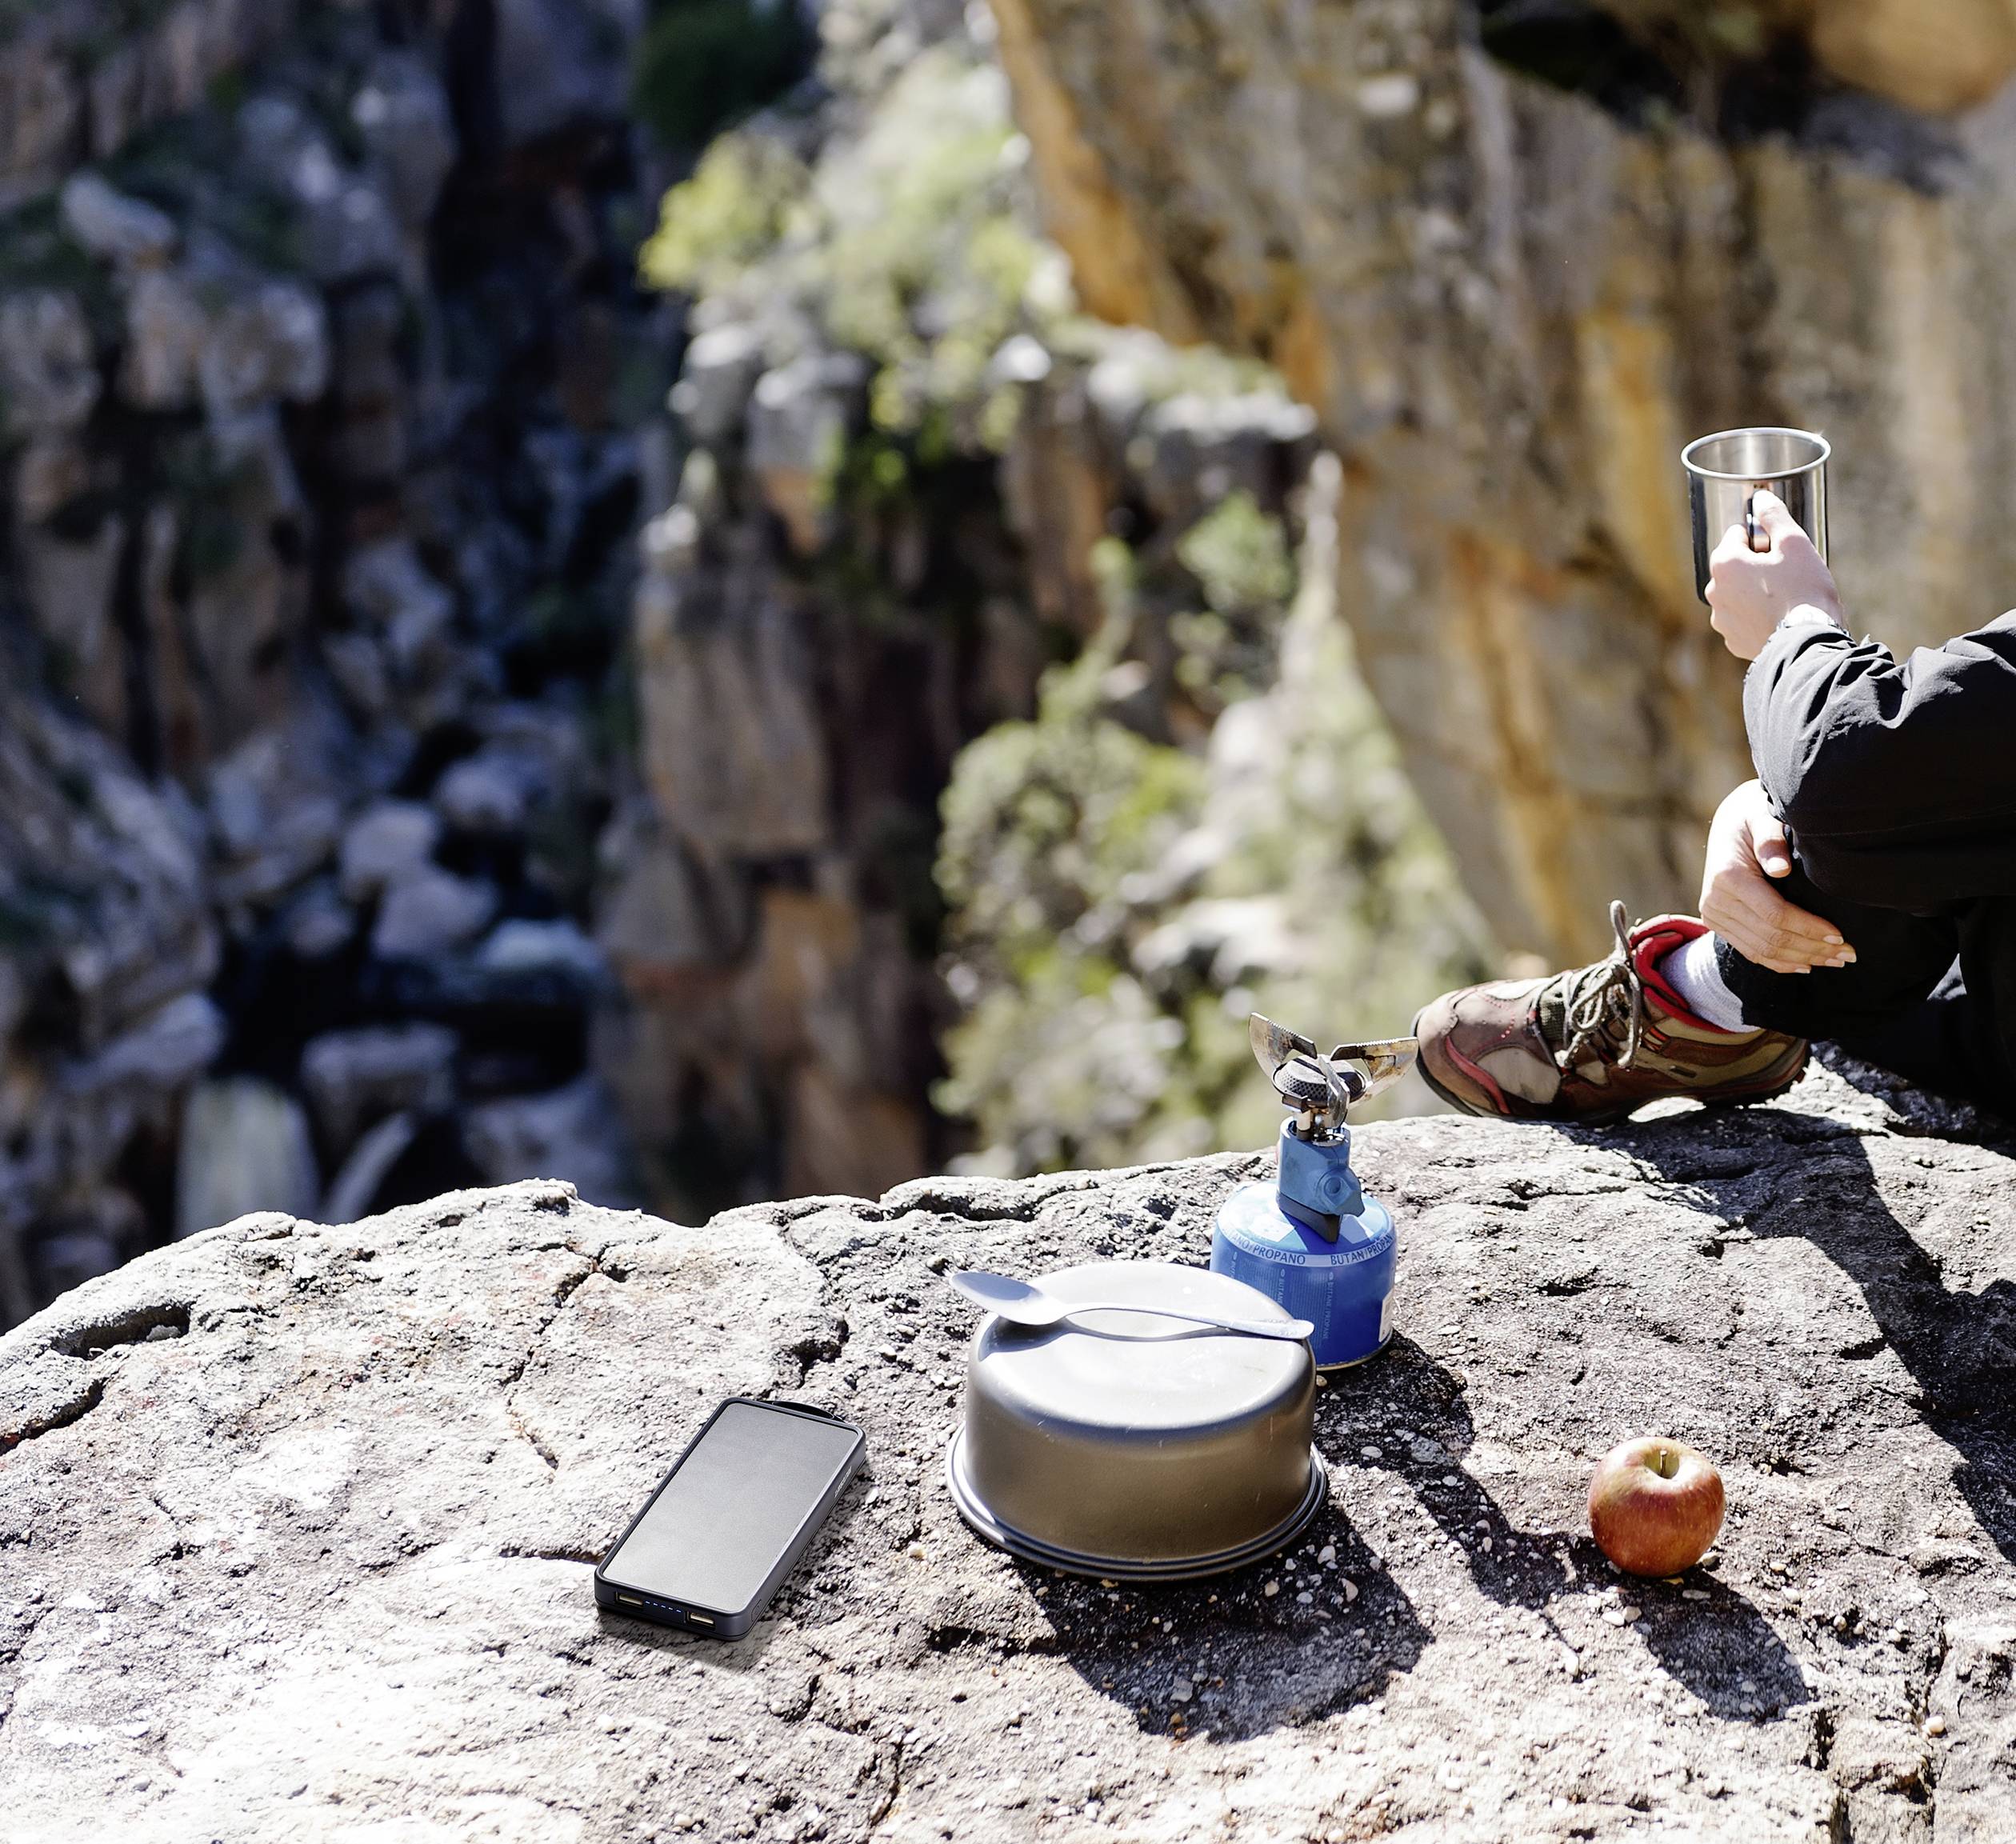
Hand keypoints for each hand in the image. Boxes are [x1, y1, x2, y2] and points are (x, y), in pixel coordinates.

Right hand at [1698, 780, 1853, 973]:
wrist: (1727, 823)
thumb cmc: (1754, 815)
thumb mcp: (1762, 815)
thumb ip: (1771, 838)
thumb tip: (1781, 869)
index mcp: (1727, 876)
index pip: (1775, 915)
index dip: (1809, 928)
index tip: (1841, 934)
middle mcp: (1715, 900)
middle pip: (1770, 938)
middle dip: (1813, 948)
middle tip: (1849, 954)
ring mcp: (1713, 915)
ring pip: (1762, 950)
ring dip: (1802, 959)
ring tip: (1835, 960)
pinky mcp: (1717, 922)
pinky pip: (1750, 951)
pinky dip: (1780, 963)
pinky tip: (1806, 964)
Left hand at [1704, 489, 1843, 659]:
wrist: (1806, 641)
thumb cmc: (1802, 590)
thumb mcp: (1794, 543)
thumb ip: (1774, 516)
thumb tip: (1760, 497)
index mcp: (1724, 564)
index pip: (1737, 535)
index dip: (1762, 537)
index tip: (1780, 548)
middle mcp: (1714, 591)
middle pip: (1735, 566)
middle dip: (1756, 564)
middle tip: (1787, 572)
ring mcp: (1721, 619)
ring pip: (1738, 593)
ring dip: (1755, 590)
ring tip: (1784, 596)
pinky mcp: (1733, 640)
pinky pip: (1743, 619)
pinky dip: (1757, 615)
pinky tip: (1778, 616)